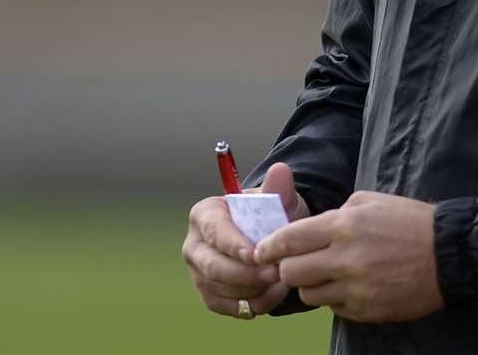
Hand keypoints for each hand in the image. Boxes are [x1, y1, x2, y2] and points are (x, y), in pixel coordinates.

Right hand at [183, 161, 310, 317]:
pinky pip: (228, 307)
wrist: (272, 238)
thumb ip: (279, 188)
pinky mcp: (210, 295)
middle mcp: (194, 245)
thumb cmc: (271, 214)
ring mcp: (199, 273)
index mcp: (205, 214)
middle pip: (212, 266)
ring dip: (254, 289)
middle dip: (245, 273)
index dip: (234, 245)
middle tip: (276, 272)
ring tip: (282, 279)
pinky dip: (254, 304)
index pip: (214, 231)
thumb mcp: (278, 200)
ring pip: (221, 289)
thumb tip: (280, 170)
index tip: (255, 254)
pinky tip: (274, 293)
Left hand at [253, 190, 444, 322]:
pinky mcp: (366, 310)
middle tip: (297, 265)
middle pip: (291, 272)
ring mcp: (356, 288)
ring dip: (312, 285)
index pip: (289, 240)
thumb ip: (338, 212)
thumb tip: (311, 229)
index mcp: (345, 225)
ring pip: (308, 295)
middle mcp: (345, 258)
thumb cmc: (411, 222)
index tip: (262, 251)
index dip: (269, 247)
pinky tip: (352, 286)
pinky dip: (336, 299)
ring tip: (329, 275)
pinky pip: (334, 309)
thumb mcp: (373, 201)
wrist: (449, 254)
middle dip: (288, 268)